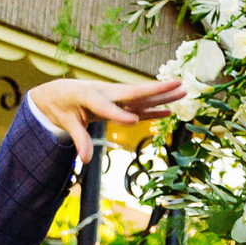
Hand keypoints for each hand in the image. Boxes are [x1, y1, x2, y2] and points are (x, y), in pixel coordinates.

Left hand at [26, 78, 186, 162]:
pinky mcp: (120, 103)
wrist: (61, 92)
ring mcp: (116, 96)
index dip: (118, 114)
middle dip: (155, 90)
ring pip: (142, 96)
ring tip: (184, 91)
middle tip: (177, 84)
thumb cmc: (62, 106)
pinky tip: (169, 110)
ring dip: (163, 94)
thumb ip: (78, 139)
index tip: (134, 121)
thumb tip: (86, 160)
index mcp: (88, 95)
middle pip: (133, 92)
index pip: (105, 106)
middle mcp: (106, 92)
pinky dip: (154, 109)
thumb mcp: (65, 122)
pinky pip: (140, 106)